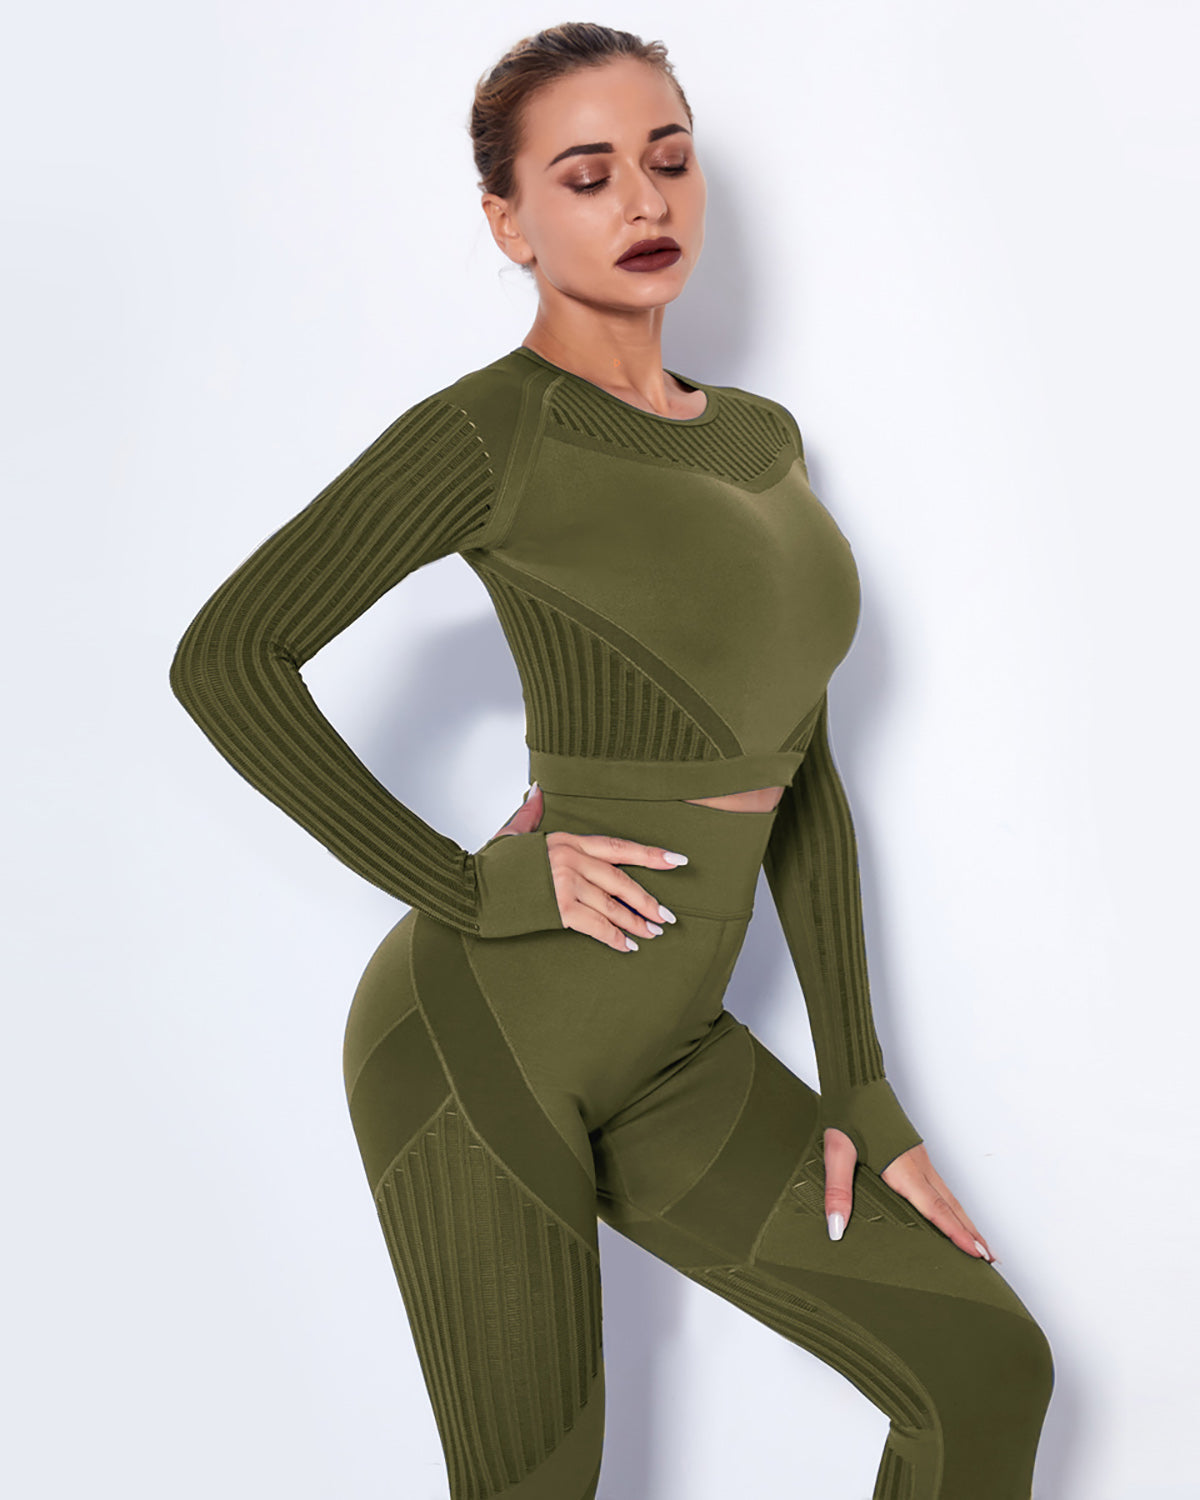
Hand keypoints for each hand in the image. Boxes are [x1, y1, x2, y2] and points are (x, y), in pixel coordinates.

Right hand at [490, 782, 683, 953]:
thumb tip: (539, 790)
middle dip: (648, 901)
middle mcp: (571, 859)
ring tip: (653, 933)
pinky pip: (596, 925)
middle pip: (621, 880)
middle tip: (668, 917)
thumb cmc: (490, 863)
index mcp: (566, 840)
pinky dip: (613, 938)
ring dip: (636, 923)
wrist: (467, 886)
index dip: (651, 855)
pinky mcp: (557, 908)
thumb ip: (531, 812)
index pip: (618, 847)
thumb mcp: (512, 832)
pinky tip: (627, 947)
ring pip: (612, 906)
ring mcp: (565, 884)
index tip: (678, 861)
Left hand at [823, 1127, 996, 1262]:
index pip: (936, 1209)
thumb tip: (836, 1228)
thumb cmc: (848, 1112)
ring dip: (965, 1220)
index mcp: (903, 1169)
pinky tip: (951, 1212)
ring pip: (949, 1196)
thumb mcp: (836, 1152)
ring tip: (979, 1243)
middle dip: (972, 1233)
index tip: (978, 1255)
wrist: (857, 1080)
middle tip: (991, 1259)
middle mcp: (918, 1166)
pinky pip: (939, 1186)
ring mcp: (919, 1159)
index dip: (957, 1234)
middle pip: (952, 1206)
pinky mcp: (914, 1155)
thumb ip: (838, 1191)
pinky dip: (952, 1206)